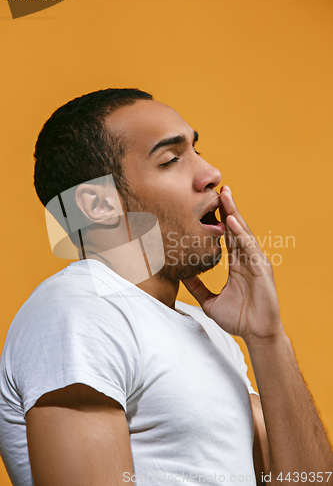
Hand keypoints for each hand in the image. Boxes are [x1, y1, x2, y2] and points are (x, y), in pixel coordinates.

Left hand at [182, 186, 283, 344]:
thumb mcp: (209, 301)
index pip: (228, 237)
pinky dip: (241, 234)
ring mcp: (256, 262)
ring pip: (244, 233)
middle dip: (228, 208)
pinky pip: (250, 248)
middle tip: (219, 188)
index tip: (210, 203)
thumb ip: (197, 287)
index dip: (220, 219)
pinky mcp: (262, 269)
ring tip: (225, 194)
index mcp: (237, 264)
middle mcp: (247, 259)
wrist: (255, 334)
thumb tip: (180, 275)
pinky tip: (232, 221)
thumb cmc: (238, 319)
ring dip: (234, 213)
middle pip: (236, 229)